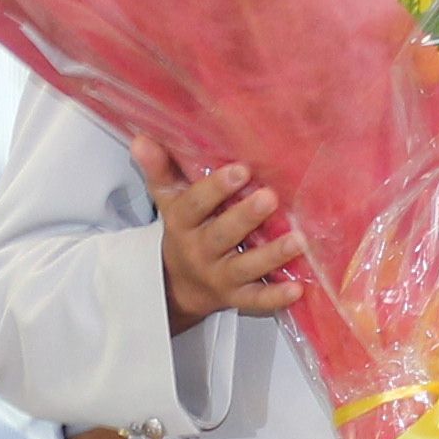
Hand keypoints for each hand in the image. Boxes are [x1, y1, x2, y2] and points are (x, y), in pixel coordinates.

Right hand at [134, 137, 302, 325]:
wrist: (179, 286)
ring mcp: (220, 277)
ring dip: (271, 255)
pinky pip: (256, 300)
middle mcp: (200, 251)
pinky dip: (276, 297)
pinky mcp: (237, 297)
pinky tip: (297, 289)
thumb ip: (159, 169)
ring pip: (244, 267)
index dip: (216, 188)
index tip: (241, 169)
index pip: (195, 204)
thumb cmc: (185, 231)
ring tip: (298, 240)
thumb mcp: (168, 200)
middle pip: (221, 235)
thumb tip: (140, 138)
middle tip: (269, 198)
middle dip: (245, 217)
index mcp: (183, 223)